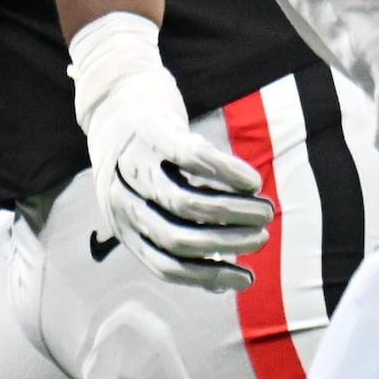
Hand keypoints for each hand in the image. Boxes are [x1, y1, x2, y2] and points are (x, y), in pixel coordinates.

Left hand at [69, 14, 268, 290]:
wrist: (114, 95)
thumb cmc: (144, 159)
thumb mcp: (147, 202)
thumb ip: (177, 235)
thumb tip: (221, 283)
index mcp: (124, 226)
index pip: (166, 266)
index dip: (210, 277)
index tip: (247, 279)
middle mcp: (123, 200)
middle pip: (177, 238)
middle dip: (227, 243)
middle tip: (262, 237)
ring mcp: (135, 166)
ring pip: (185, 204)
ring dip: (233, 212)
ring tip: (264, 211)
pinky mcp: (151, 133)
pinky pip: (192, 160)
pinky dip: (227, 174)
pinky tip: (251, 181)